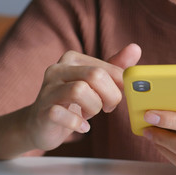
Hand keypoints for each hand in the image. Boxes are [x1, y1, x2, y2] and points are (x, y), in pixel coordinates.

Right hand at [24, 44, 140, 150]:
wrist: (40, 124)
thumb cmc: (71, 102)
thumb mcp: (94, 84)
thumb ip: (114, 67)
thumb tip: (135, 48)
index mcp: (72, 59)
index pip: (107, 68)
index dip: (118, 86)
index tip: (115, 98)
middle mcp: (57, 69)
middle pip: (95, 76)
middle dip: (109, 96)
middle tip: (107, 108)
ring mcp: (47, 90)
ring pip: (79, 91)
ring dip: (93, 108)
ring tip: (89, 115)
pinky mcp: (42, 111)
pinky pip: (61, 113)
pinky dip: (77, 123)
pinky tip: (82, 127)